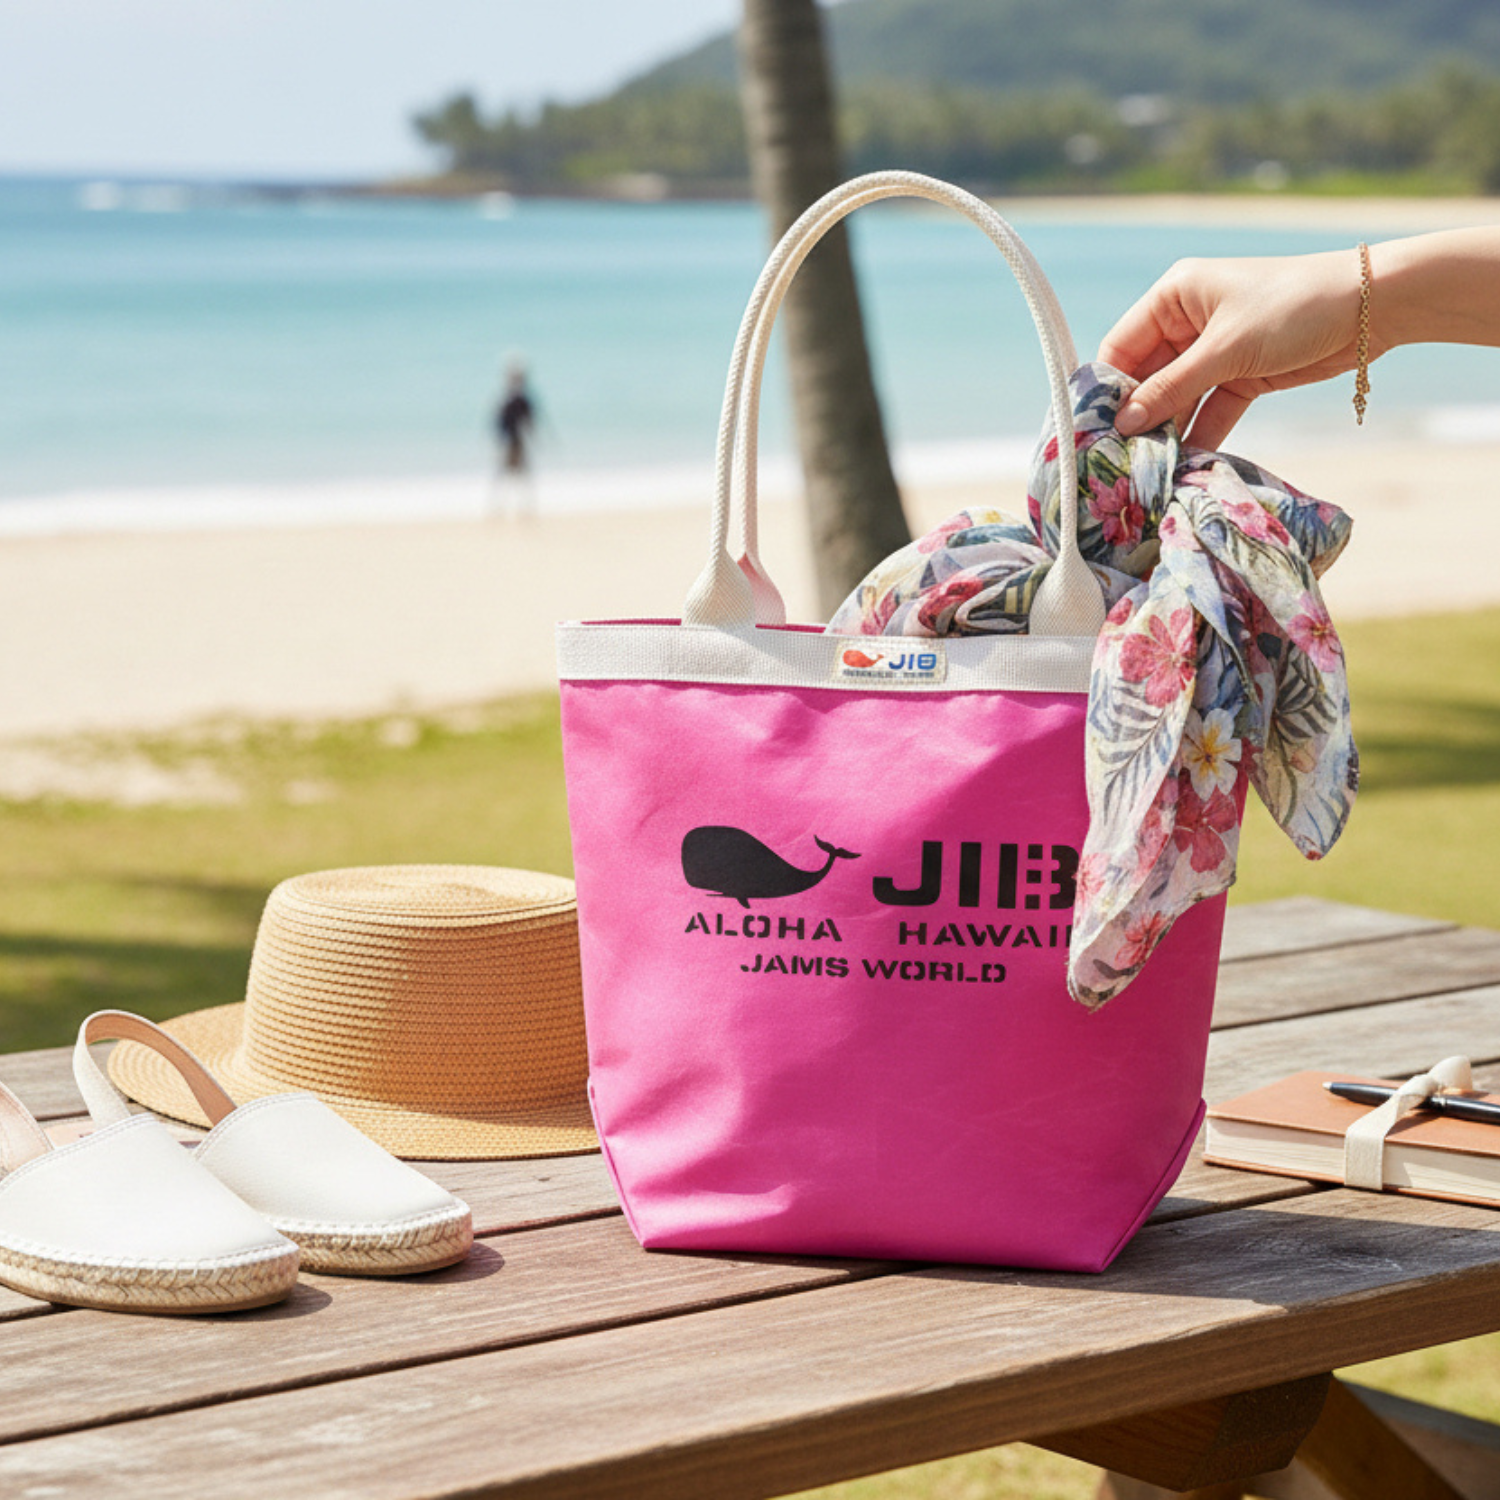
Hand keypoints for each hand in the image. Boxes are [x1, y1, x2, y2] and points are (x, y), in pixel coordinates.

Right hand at [1097, 249, 1372, 448]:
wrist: (1374, 306)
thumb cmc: (1294, 307)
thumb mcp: (1226, 349)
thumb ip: (1172, 388)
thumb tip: (1123, 424)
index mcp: (1173, 297)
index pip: (1120, 347)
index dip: (1105, 390)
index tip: (1092, 432)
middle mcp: (1186, 322)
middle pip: (1145, 378)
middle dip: (1136, 417)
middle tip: (1118, 460)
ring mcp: (1213, 351)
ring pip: (1176, 398)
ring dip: (1167, 431)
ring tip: (1150, 468)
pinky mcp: (1240, 375)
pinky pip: (1207, 410)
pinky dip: (1199, 434)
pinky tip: (1185, 464)